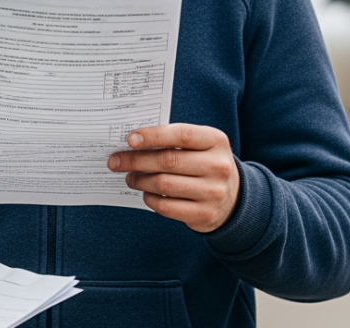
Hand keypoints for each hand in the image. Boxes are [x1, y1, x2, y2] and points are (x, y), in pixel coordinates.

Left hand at [107, 123, 239, 232]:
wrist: (233, 198)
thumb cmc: (206, 164)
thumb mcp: (201, 146)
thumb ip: (174, 141)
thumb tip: (133, 143)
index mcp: (216, 141)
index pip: (181, 134)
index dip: (153, 136)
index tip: (130, 139)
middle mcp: (218, 166)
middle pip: (167, 161)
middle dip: (135, 160)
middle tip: (116, 161)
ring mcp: (213, 192)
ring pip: (163, 184)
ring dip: (139, 180)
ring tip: (129, 177)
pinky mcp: (204, 214)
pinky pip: (166, 207)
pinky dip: (150, 199)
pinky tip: (145, 193)